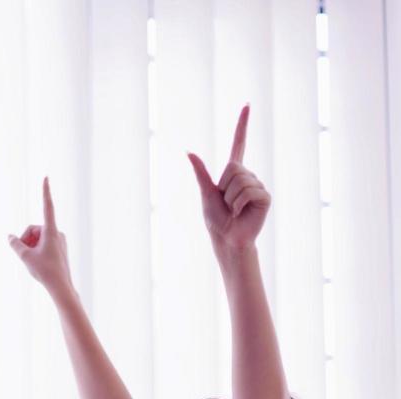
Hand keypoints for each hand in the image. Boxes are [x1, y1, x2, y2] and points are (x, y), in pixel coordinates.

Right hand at [8, 178, 74, 299]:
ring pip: (37, 238)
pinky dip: (36, 251)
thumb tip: (10, 237)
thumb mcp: (25, 257)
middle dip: (25, 240)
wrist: (61, 287)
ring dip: (30, 247)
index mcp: (51, 231)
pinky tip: (37, 264)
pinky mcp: (59, 249)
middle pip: (34, 229)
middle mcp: (57, 233)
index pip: (47, 206)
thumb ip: (15, 244)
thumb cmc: (45, 271)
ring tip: (31, 261)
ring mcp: (59, 241)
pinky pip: (43, 245)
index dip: (45, 191)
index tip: (46, 177)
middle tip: (23, 255)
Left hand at [187, 105, 270, 250]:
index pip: (239, 144)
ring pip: (241, 180)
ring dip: (231, 198)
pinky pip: (250, 191)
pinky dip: (240, 203)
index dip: (242, 126)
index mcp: (234, 173)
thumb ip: (201, 172)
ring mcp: (257, 185)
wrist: (228, 238)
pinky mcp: (264, 197)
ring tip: (234, 210)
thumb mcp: (206, 193)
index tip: (247, 106)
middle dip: (225, 187)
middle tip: (227, 203)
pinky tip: (241, 212)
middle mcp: (248, 176)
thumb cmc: (216, 220)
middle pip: (234, 167)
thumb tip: (189, 152)